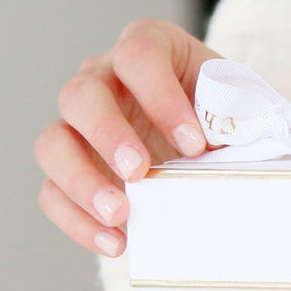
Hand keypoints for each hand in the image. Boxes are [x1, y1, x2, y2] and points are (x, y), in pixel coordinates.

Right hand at [35, 19, 219, 255]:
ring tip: (120, 213)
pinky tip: (116, 242)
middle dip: (108, 135)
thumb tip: (239, 152)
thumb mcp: (238, 109)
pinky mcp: (72, 169)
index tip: (195, 143)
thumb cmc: (224, 116)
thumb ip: (237, 121)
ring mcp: (80, 125)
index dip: (161, 98)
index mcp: (149, 48)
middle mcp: (103, 78)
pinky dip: (78, 220)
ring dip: (81, 180)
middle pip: (81, 94)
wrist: (213, 142)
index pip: (138, 55)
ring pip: (53, 143)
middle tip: (140, 172)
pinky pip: (52, 191)